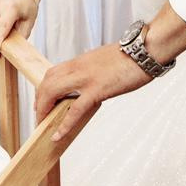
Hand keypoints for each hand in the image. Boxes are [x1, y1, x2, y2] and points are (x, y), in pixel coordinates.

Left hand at [35, 43, 150, 141]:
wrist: (146, 50)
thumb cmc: (132, 56)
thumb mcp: (105, 61)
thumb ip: (94, 70)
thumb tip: (92, 80)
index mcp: (81, 60)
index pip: (52, 73)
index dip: (43, 88)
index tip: (42, 101)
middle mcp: (79, 68)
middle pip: (46, 83)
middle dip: (39, 101)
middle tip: (40, 116)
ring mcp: (86, 78)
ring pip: (53, 93)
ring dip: (44, 110)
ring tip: (43, 124)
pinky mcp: (97, 90)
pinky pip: (75, 110)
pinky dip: (64, 124)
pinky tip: (58, 135)